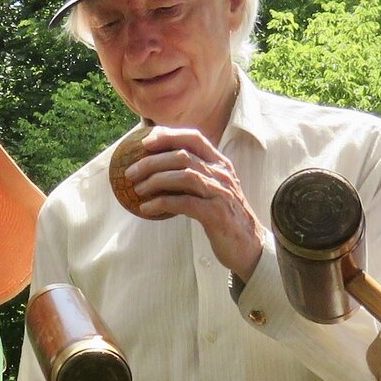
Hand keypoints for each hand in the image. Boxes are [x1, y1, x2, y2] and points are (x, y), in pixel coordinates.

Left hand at [124, 127, 262, 275]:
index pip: (194, 138)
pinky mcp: (217, 214)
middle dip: (152, 161)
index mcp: (220, 164)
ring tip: (137, 190)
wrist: (249, 245)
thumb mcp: (212, 190)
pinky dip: (162, 203)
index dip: (168, 136)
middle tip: (130, 172)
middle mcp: (222, 174)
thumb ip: (194, 176)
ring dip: (155, 180)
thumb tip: (157, 169)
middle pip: (183, 156)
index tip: (144, 142)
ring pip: (184, 175)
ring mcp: (221, 193)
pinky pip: (185, 203)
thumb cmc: (224, 217)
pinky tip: (146, 208)